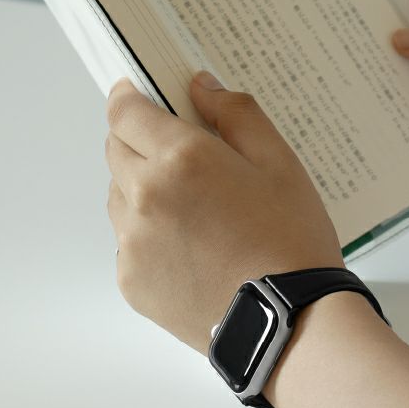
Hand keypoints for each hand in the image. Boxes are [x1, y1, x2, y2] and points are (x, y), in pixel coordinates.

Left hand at [105, 72, 343, 354]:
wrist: (291, 321)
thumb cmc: (291, 240)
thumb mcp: (280, 162)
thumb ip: (236, 114)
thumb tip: (201, 86)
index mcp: (181, 159)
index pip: (125, 111)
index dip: (129, 96)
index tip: (137, 93)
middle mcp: (145, 197)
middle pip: (116, 150)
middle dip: (141, 141)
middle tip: (183, 155)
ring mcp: (133, 243)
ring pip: (120, 197)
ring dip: (144, 188)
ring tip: (195, 209)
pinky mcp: (132, 282)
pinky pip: (128, 241)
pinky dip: (149, 234)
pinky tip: (193, 247)